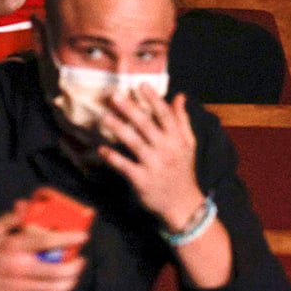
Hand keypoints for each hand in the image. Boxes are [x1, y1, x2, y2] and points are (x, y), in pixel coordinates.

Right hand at [0, 208, 85, 290]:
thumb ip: (11, 218)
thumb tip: (27, 205)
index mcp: (13, 247)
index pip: (48, 241)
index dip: (69, 238)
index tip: (83, 237)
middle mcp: (19, 267)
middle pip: (57, 270)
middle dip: (75, 265)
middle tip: (80, 260)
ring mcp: (18, 287)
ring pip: (54, 288)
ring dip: (70, 281)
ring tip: (74, 275)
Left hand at [98, 87, 204, 230]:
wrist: (183, 204)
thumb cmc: (183, 170)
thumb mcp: (189, 144)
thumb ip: (182, 120)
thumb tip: (179, 96)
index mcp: (178, 139)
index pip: (165, 115)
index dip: (153, 99)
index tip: (140, 85)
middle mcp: (166, 149)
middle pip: (146, 125)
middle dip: (130, 109)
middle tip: (115, 96)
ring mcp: (154, 165)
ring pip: (134, 142)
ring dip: (118, 129)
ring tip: (104, 118)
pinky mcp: (142, 180)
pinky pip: (124, 166)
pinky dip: (113, 157)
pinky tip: (101, 149)